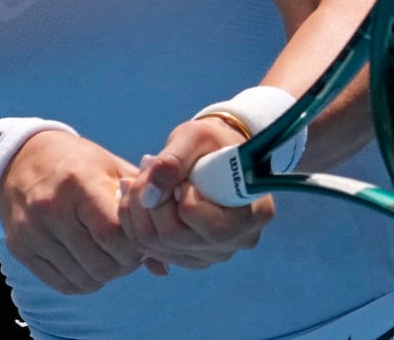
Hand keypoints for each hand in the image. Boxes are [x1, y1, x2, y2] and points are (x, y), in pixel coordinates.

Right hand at [0, 129, 149, 293]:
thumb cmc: (78, 163)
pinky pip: (63, 283)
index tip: (142, 237)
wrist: (21, 158)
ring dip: (105, 273)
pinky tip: (89, 260)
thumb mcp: (112, 169)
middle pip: (101, 262)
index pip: (113, 232)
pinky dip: (83, 280)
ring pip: (84, 278)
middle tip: (129, 250)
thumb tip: (163, 267)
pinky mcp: (20, 247)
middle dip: (124, 263)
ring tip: (110, 253)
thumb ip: (141, 209)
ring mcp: (32, 230)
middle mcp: (51, 207)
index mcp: (79, 181)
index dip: (135, 243)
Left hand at [117, 116, 274, 272]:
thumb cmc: (212, 142)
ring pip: (159, 247)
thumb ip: (173, 160)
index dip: (184, 201)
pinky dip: (138, 223)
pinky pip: (152, 250)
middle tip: (146, 168)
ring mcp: (213, 254)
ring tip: (140, 178)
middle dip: (152, 202)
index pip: (213, 228)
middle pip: (177, 238)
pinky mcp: (191, 257)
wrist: (215, 154)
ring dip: (139, 211)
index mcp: (256, 214)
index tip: (180, 175)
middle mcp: (238, 241)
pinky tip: (141, 196)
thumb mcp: (195, 136)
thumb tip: (149, 194)